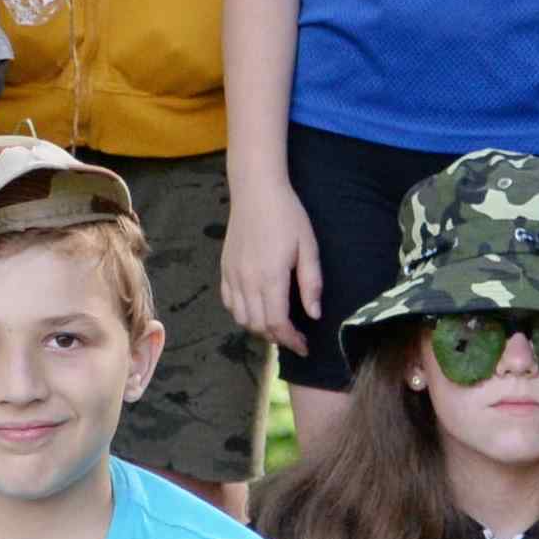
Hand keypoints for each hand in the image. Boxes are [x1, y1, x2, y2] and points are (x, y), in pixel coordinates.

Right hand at [219, 174, 320, 354]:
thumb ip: (311, 283)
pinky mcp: (224, 269)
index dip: (291, 340)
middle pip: (258, 325)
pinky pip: (229, 303)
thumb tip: (314, 315)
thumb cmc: (287, 216)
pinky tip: (256, 309)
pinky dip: (242, 314)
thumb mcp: (308, 247)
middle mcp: (247, 281)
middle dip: (278, 338)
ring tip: (277, 326)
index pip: (278, 323)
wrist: (255, 191)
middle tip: (295, 338)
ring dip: (259, 328)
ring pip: (241, 318)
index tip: (305, 347)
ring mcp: (232, 276)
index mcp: (270, 277)